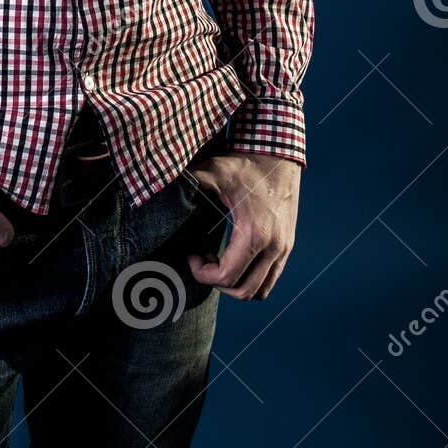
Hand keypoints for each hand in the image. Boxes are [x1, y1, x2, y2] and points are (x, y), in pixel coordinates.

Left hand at [186, 153, 300, 300]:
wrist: (279, 156)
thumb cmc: (245, 164)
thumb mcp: (215, 170)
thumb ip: (190, 180)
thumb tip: (160, 184)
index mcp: (254, 234)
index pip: (226, 276)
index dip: (202, 274)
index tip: (192, 256)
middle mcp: (273, 247)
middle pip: (243, 291)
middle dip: (217, 282)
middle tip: (203, 261)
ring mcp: (283, 249)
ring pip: (260, 291)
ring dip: (236, 284)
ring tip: (218, 262)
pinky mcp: (287, 246)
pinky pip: (269, 279)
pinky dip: (250, 278)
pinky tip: (234, 256)